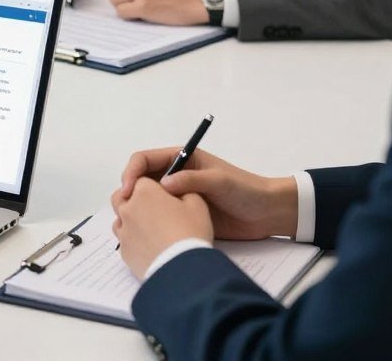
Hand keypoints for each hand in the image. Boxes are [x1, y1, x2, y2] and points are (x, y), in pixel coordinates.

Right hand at [111, 147, 298, 241]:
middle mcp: (175, 175)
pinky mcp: (182, 216)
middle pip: (140, 179)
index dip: (132, 171)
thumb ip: (191, 179)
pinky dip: (148, 222)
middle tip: (123, 208)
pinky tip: (145, 233)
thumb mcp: (219, 180)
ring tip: (130, 222)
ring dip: (135, 207)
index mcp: (181, 158)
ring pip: (146, 199)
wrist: (268, 213)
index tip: (128, 189)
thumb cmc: (246, 189)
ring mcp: (178, 197)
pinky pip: (159, 217)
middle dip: (128, 191)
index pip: (145, 159)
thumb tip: (163, 185)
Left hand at [112, 177, 211, 279]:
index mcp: (144, 191)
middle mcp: (128, 208)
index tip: (165, 196)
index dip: (153, 186)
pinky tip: (148, 245)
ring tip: (151, 228)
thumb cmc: (190, 233)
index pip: (141, 179)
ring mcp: (124, 230)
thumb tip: (176, 192)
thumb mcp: (197, 204)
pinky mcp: (124, 251)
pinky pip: (124, 239)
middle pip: (123, 196)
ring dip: (130, 218)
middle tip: (154, 209)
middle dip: (134, 198)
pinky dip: (132, 239)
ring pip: (120, 218)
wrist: (182, 270)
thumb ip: (184, 190)